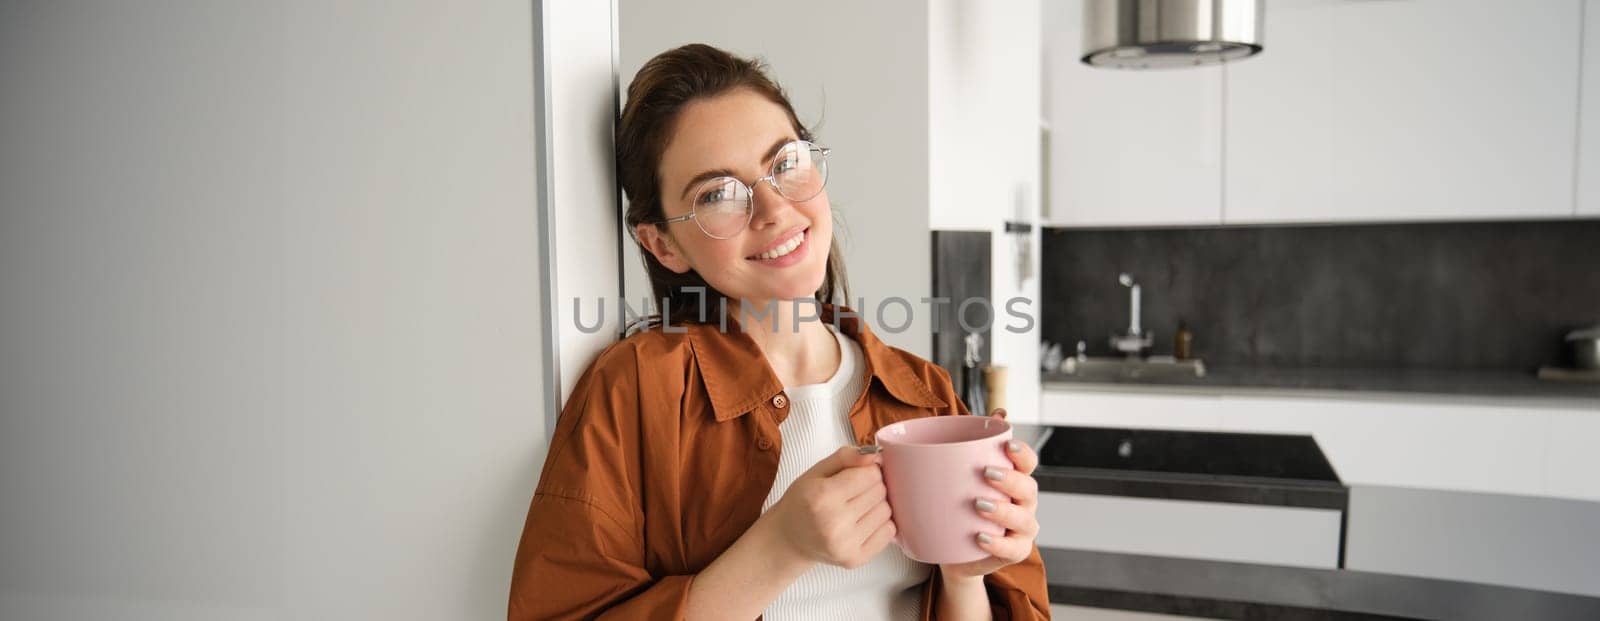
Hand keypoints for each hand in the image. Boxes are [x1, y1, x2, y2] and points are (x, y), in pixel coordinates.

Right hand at [762, 445, 895, 569]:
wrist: (789, 539)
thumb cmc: (802, 502)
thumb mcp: (816, 472)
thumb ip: (846, 457)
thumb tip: (876, 455)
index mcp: (822, 496)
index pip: (870, 475)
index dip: (867, 471)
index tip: (856, 475)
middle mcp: (834, 523)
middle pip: (880, 492)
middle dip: (871, 487)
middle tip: (853, 493)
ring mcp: (845, 545)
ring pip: (886, 511)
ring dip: (876, 506)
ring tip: (856, 508)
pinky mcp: (855, 559)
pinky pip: (889, 532)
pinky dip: (880, 524)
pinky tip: (862, 523)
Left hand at [940, 408, 1040, 581]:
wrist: (953, 550)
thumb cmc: (960, 505)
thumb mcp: (959, 475)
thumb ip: (969, 445)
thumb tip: (993, 413)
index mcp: (1014, 479)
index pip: (1028, 462)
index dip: (1023, 453)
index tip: (1008, 445)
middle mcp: (1023, 503)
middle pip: (1029, 488)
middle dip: (1011, 479)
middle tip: (986, 473)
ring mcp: (1022, 528)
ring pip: (1024, 519)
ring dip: (1004, 510)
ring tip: (979, 504)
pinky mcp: (1014, 551)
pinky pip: (1013, 549)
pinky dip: (999, 543)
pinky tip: (981, 537)